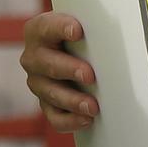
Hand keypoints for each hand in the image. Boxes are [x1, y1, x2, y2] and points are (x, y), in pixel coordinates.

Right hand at [21, 9, 99, 132]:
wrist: (71, 54)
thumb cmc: (79, 37)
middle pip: (46, 63)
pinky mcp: (46, 104)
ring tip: (91, 106)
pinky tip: (86, 119)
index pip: (46, 28)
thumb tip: (114, 29)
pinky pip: (55, 117)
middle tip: (89, 75)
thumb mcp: (80, 26)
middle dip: (69, 69)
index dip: (60, 28)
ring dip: (72, 100)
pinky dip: (70, 120)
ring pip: (51, 93)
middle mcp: (33, 57)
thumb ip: (90, 27)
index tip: (77, 31)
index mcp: (38, 31)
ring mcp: (38, 83)